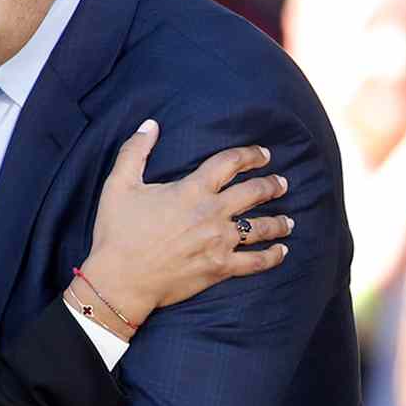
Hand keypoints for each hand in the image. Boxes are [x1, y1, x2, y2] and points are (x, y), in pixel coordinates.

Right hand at [78, 121, 290, 331]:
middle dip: (272, 185)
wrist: (120, 280)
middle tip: (281, 183)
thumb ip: (134, 151)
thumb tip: (150, 124)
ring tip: (288, 220)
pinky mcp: (220, 268)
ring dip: (279, 221)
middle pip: (255, 192)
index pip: (231, 163)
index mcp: (192, 190)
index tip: (263, 154)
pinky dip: (272, 256)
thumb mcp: (118, 186)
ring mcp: (220, 242)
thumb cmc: (117, 233)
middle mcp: (212, 213)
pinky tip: (281, 251)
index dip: (250, 154)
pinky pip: (256, 262)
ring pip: (261, 227)